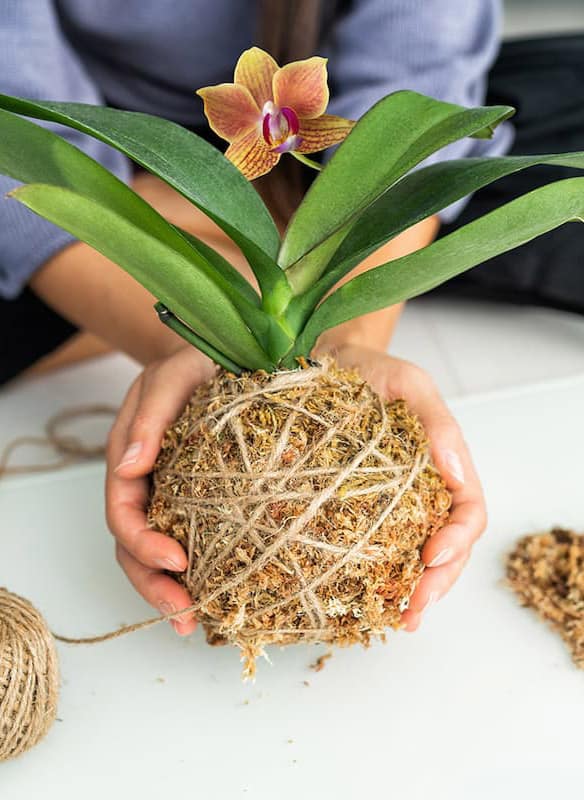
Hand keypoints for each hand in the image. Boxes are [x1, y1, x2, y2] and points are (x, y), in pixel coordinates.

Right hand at [105, 347, 214, 634]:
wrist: (222, 359)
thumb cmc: (193, 364)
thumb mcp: (170, 377)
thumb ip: (149, 417)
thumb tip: (129, 466)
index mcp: (130, 462)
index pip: (123, 512)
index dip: (142, 542)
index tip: (176, 559)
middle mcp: (147, 487)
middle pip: (135, 548)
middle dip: (154, 585)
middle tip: (184, 616)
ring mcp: (173, 498)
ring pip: (159, 555)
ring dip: (172, 592)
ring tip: (194, 623)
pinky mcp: (203, 504)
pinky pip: (195, 542)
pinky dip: (200, 573)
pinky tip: (218, 595)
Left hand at [330, 343, 486, 630]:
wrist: (329, 364)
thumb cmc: (374, 370)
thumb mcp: (409, 383)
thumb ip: (437, 421)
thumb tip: (457, 471)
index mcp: (447, 465)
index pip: (469, 514)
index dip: (457, 541)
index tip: (431, 557)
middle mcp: (426, 491)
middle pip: (448, 548)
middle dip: (437, 583)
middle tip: (413, 611)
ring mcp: (394, 503)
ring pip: (414, 556)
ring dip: (411, 590)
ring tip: (396, 619)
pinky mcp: (360, 507)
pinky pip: (375, 546)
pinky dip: (375, 575)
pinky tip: (364, 597)